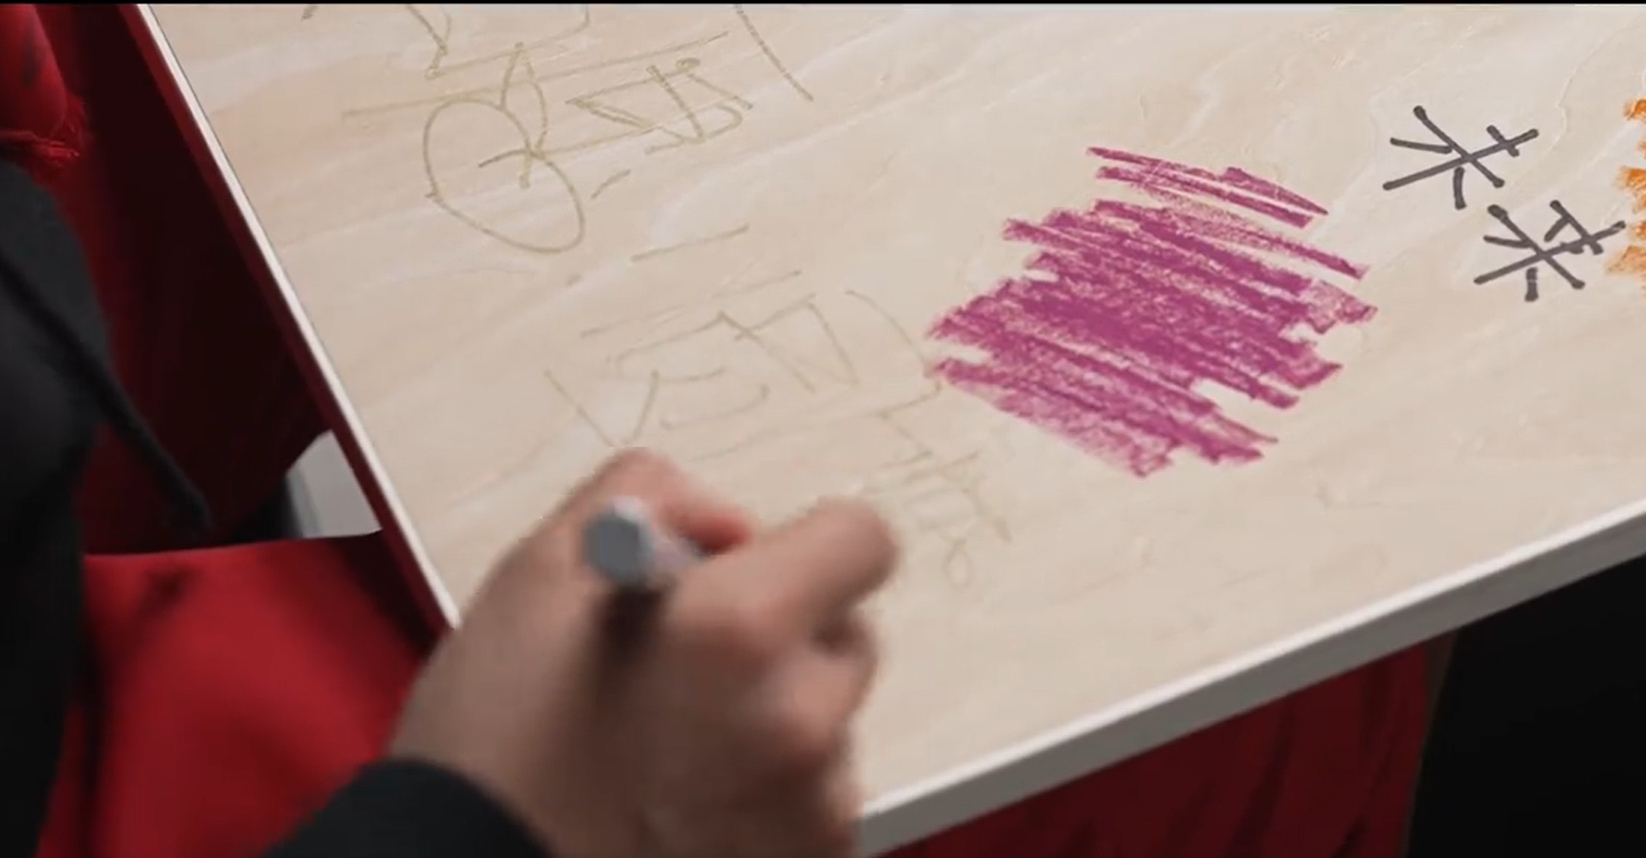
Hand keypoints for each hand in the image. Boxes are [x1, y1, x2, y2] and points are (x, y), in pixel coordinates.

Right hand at [389, 449, 898, 857]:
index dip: (800, 544)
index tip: (753, 569)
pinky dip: (766, 792)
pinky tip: (684, 799)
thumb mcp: (536, 577)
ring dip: (772, 720)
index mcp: (741, 632)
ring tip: (669, 748)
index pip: (861, 539)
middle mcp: (799, 724)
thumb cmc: (493, 754)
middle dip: (782, 638)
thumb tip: (724, 522)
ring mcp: (813, 810)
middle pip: (845, 637)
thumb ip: (651, 501)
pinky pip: (814, 798)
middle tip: (685, 668)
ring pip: (828, 724)